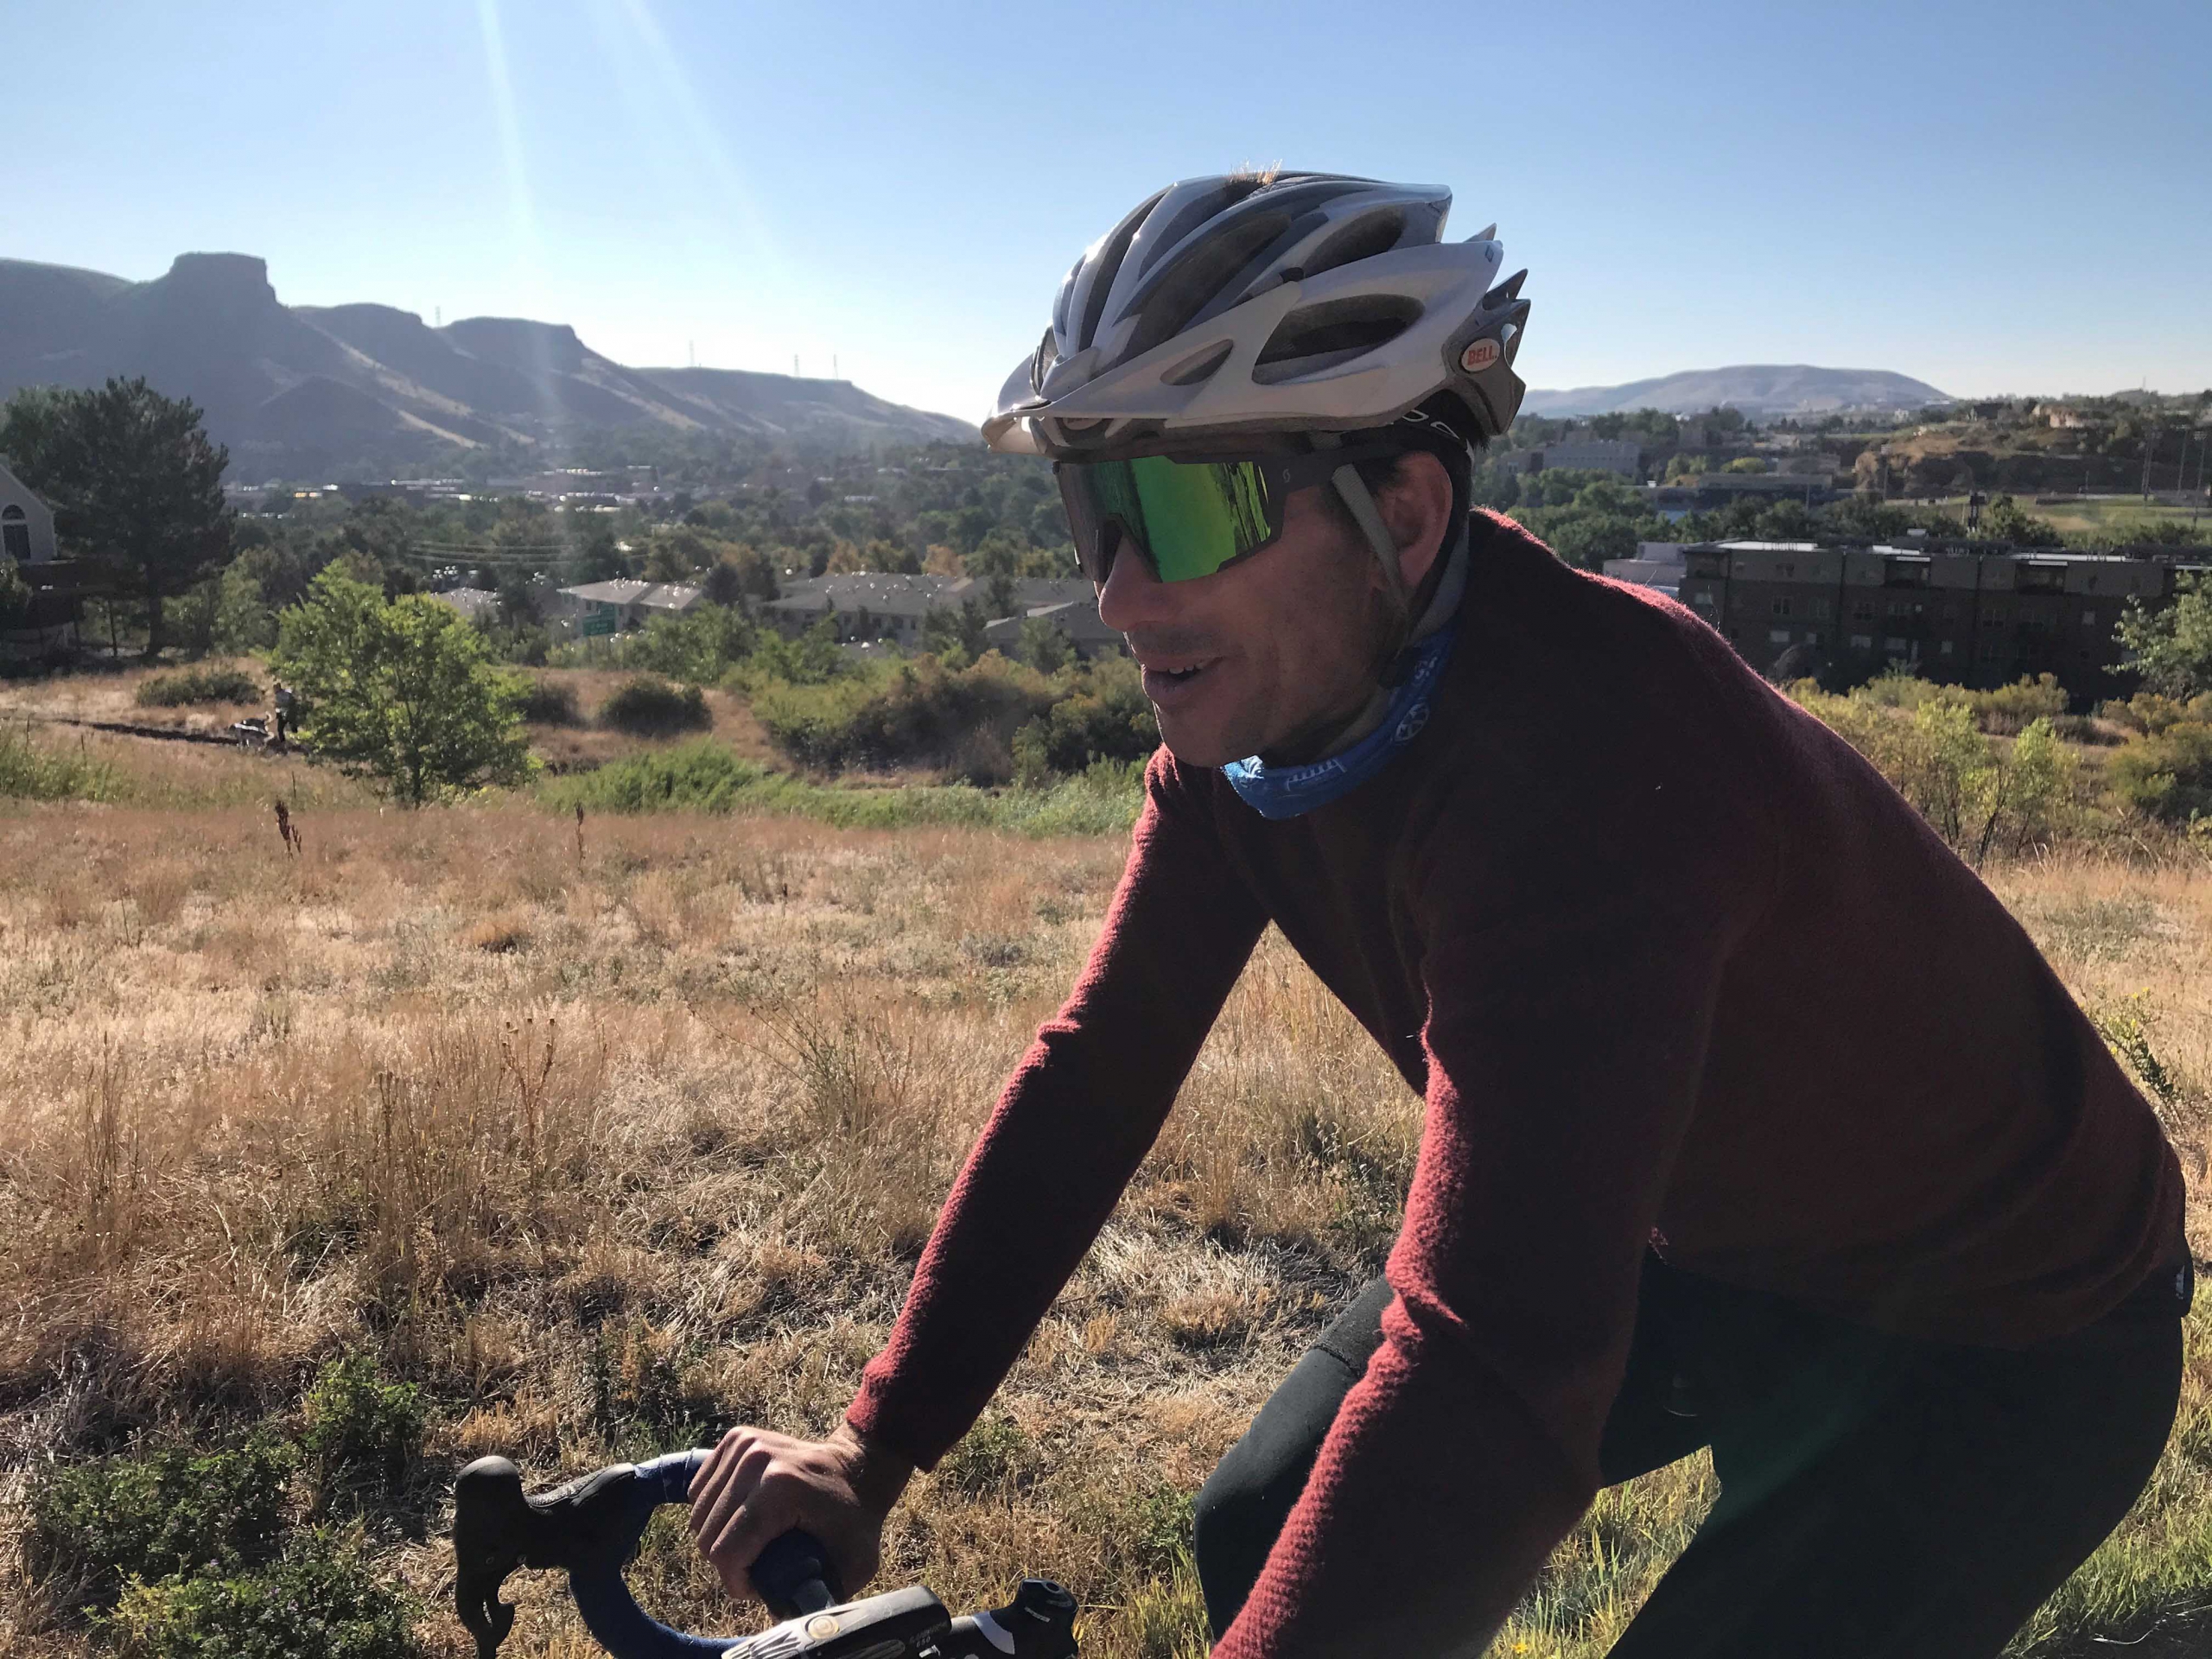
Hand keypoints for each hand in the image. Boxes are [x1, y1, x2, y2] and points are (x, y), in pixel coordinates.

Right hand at [687, 1423, 911, 1604]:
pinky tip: (738, 1516)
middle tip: (758, 1564)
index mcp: (780, 1488)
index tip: (758, 1587)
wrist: (861, 1466)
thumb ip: (817, 1595)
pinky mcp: (737, 1438)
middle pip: (708, 1534)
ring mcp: (745, 1444)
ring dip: (720, 1536)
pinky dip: (712, 1509)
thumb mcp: (852, 1565)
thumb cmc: (856, 1519)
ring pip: (699, 1513)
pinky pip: (699, 1488)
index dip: (736, 1582)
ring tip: (751, 1542)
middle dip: (729, 1562)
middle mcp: (756, 1460)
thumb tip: (777, 1616)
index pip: (727, 1551)